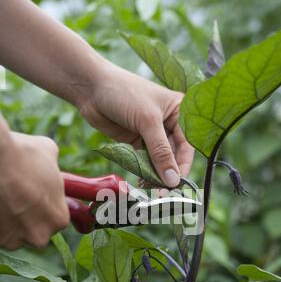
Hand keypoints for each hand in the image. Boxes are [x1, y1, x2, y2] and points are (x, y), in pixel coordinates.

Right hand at [0, 116, 68, 249]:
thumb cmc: (22, 154)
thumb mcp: (50, 154)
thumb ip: (55, 171)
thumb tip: (51, 167)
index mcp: (59, 219)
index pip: (58, 217)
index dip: (48, 204)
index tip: (39, 195)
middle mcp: (39, 236)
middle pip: (37, 229)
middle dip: (29, 216)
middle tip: (19, 194)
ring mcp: (13, 241)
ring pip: (14, 232)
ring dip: (10, 219)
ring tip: (4, 195)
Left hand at [79, 61, 193, 186]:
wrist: (91, 88)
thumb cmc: (124, 93)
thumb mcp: (147, 121)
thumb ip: (160, 152)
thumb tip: (172, 180)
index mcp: (180, 112)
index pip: (188, 145)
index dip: (183, 166)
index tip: (175, 185)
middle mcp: (170, 124)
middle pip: (175, 156)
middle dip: (168, 174)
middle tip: (161, 193)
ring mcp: (153, 134)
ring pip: (160, 161)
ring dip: (156, 176)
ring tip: (150, 190)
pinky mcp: (137, 142)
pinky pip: (145, 162)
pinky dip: (144, 172)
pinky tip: (142, 182)